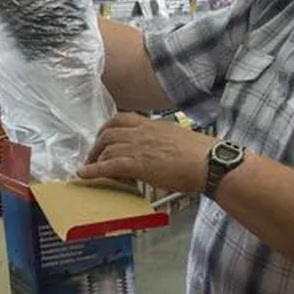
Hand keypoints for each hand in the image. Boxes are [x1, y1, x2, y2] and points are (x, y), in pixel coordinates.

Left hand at [77, 113, 216, 191]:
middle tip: (93, 154)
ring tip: (89, 167)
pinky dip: (92, 170)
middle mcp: (142, 132)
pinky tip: (84, 174)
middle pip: (109, 132)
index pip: (122, 118)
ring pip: (106, 148)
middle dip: (97, 143)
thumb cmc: (202, 155)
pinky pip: (107, 165)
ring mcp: (138, 146)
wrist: (209, 162)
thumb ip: (163, 140)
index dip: (108, 127)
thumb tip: (159, 150)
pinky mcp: (136, 163)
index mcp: (153, 124)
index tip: (103, 135)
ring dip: (94, 158)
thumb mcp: (178, 138)